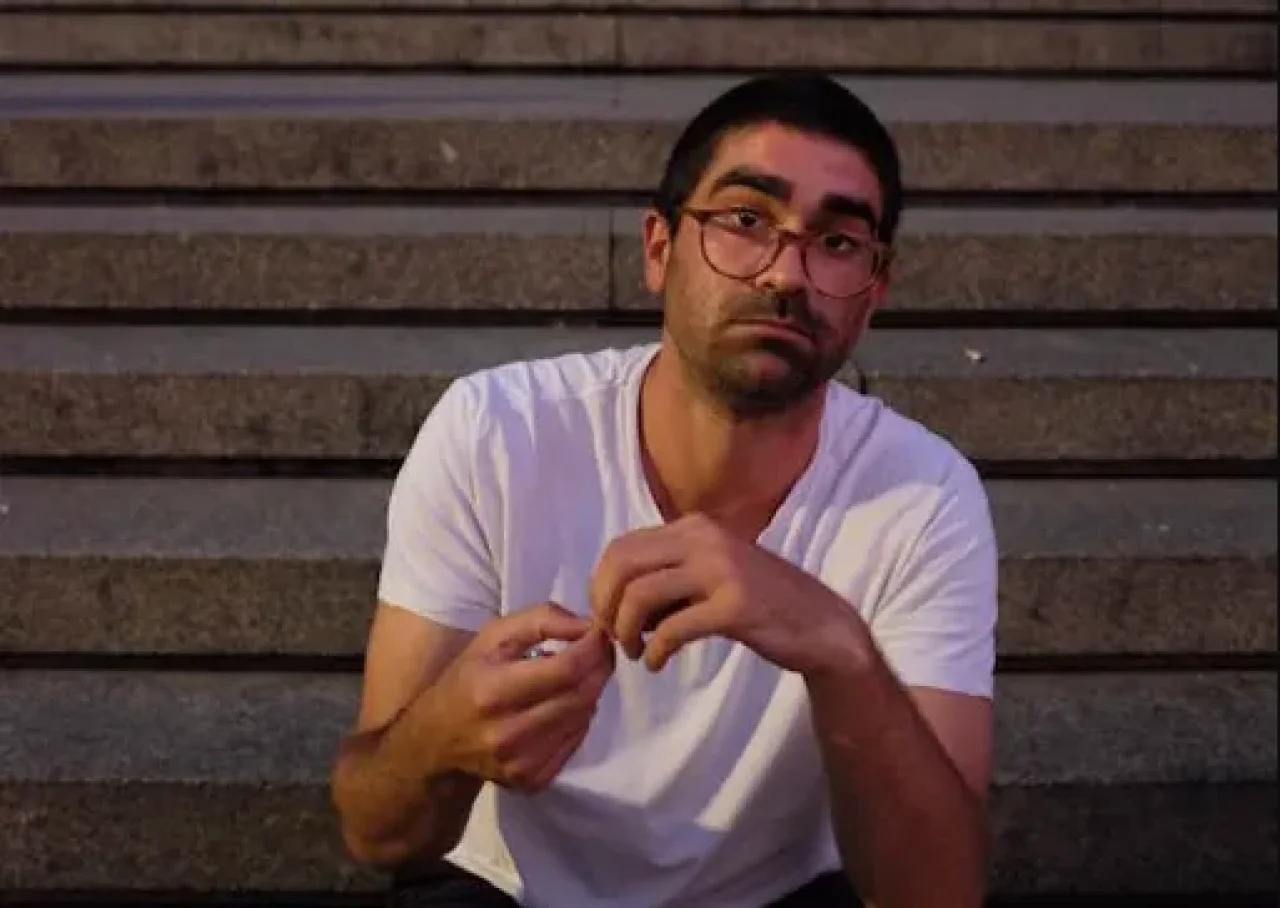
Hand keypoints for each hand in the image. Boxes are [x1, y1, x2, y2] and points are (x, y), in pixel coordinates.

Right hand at [433, 603, 615, 792]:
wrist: (437, 741)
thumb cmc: (467, 678)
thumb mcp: (493, 637)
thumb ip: (541, 620)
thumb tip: (587, 626)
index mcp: (494, 691)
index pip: (566, 669)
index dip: (593, 649)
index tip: (599, 634)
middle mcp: (508, 733)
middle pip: (581, 695)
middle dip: (599, 668)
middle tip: (599, 652)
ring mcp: (522, 763)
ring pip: (583, 717)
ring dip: (590, 692)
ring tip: (575, 677)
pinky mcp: (532, 781)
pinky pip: (575, 742)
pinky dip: (578, 719)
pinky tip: (562, 707)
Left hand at [590, 514, 862, 675]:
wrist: (820, 624)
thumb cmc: (758, 602)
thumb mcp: (708, 574)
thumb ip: (666, 578)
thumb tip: (611, 600)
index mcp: (693, 527)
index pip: (621, 546)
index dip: (600, 585)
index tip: (607, 616)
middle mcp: (705, 538)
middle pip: (622, 565)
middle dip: (605, 606)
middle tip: (613, 638)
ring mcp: (722, 570)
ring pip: (640, 594)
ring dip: (625, 631)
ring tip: (635, 652)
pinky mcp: (735, 606)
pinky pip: (672, 628)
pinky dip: (655, 650)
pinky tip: (658, 663)